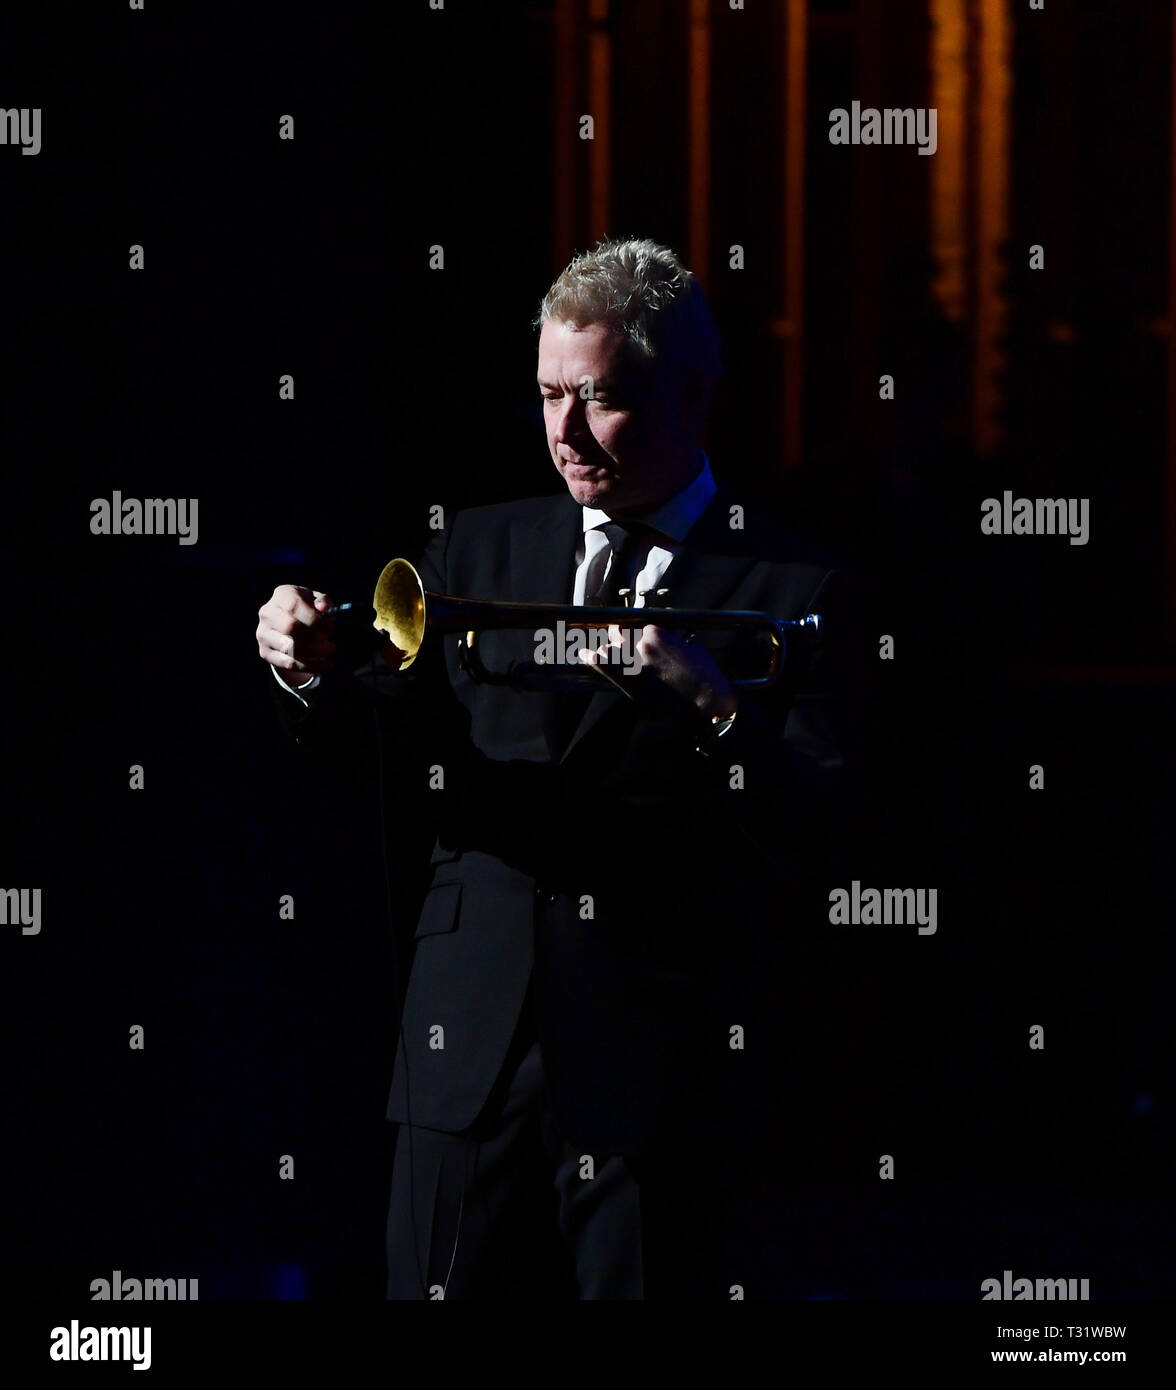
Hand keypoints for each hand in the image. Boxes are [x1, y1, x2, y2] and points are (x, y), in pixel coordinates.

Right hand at [256, 585, 337, 686]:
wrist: (292, 625)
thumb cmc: (309, 610)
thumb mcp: (318, 602)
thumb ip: (324, 602)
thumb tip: (323, 607)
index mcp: (282, 595)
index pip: (294, 606)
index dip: (315, 619)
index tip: (329, 629)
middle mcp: (267, 613)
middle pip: (290, 627)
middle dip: (315, 639)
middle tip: (331, 646)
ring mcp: (263, 633)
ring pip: (289, 648)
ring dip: (314, 654)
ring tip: (330, 653)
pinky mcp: (265, 652)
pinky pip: (288, 664)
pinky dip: (310, 666)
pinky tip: (325, 665)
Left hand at [579, 622, 736, 720]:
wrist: (707, 701)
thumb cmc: (705, 675)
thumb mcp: (694, 648)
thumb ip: (678, 638)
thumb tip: (676, 637)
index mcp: (657, 631)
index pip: (635, 623)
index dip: (632, 629)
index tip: (630, 633)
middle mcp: (641, 642)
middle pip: (619, 633)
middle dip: (621, 638)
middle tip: (623, 645)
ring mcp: (633, 662)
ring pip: (610, 648)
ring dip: (611, 651)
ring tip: (609, 655)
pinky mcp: (630, 681)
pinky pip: (602, 663)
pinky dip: (591, 658)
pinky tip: (583, 653)